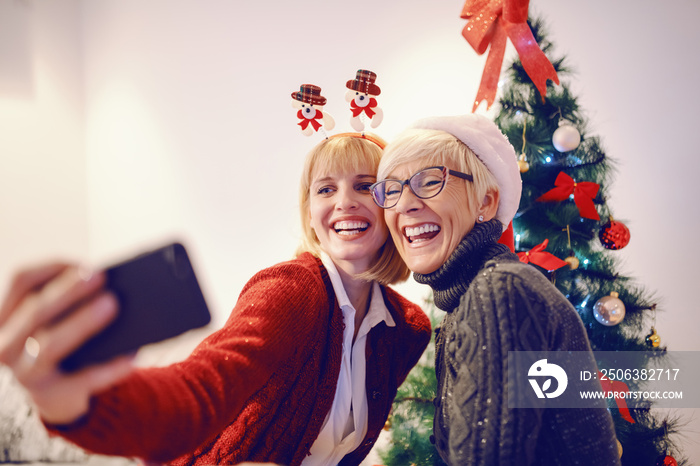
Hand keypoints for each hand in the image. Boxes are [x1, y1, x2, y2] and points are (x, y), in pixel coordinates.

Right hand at [0, 263, 134, 423]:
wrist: (58, 392)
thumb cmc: (63, 337)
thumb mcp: (59, 316)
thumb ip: (73, 298)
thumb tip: (112, 281)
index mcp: (8, 316)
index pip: (21, 281)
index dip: (52, 268)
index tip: (83, 263)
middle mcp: (7, 343)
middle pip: (35, 311)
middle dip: (68, 291)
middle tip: (101, 275)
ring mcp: (25, 373)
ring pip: (49, 346)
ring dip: (81, 323)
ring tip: (112, 304)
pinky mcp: (52, 395)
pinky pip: (81, 380)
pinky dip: (108, 368)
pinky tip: (130, 357)